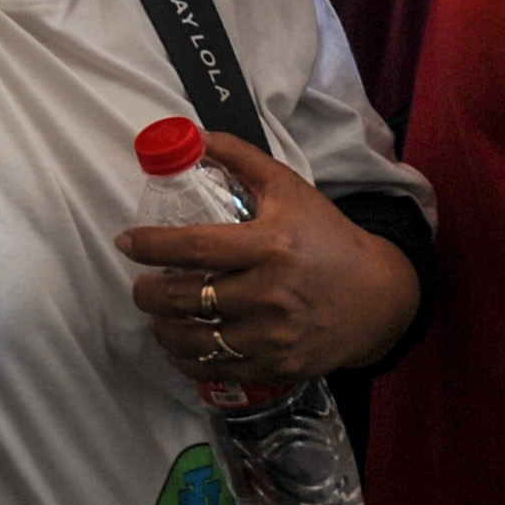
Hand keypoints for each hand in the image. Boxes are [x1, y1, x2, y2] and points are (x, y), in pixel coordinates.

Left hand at [115, 136, 417, 386]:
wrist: (377, 296)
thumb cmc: (327, 236)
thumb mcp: (288, 187)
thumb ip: (239, 157)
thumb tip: (191, 135)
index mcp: (268, 245)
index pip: (193, 247)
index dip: (150, 245)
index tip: (127, 242)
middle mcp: (268, 293)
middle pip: (185, 299)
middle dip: (147, 293)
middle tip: (140, 286)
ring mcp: (272, 335)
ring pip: (194, 340)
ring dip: (162, 329)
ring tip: (156, 316)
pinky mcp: (277, 366)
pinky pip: (216, 369)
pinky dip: (187, 360)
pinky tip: (179, 346)